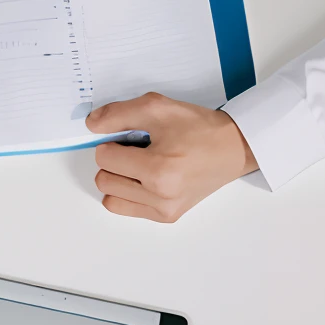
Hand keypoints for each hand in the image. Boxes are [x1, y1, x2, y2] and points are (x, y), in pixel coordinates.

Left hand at [86, 93, 256, 222]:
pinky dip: (127, 192)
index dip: (112, 140)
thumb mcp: (158, 108)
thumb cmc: (199, 128)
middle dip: (114, 160)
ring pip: (110, 197)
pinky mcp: (168, 216)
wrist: (233, 148)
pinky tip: (145, 177)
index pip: (104, 157)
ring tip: (141, 164)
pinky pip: (125, 208)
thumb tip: (91, 125)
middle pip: (103, 178)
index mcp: (158, 171)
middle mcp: (160, 196)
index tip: (131, 135)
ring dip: (118, 177)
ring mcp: (164, 210)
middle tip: (137, 148)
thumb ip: (119, 114)